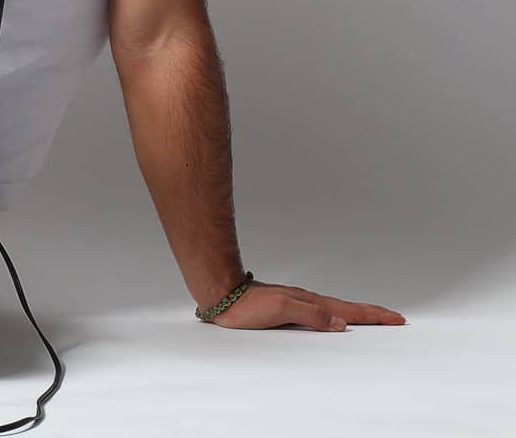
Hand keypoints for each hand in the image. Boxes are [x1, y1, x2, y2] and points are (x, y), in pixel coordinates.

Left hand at [205, 279, 405, 330]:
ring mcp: (299, 304)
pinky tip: (335, 319)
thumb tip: (341, 324)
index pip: (349, 311)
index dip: (373, 316)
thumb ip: (311, 316)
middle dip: (373, 314)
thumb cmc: (247, 306)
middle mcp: (308, 302)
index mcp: (311, 303)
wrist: (223, 295)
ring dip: (357, 314)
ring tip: (373, 317)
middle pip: (347, 308)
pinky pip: (322, 312)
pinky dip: (337, 315)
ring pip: (336, 310)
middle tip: (395, 318)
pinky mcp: (289, 309)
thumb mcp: (281, 310)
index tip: (396, 319)